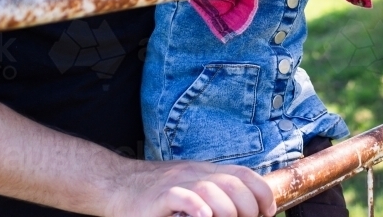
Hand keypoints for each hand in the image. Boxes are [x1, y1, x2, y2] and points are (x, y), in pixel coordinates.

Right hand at [109, 159, 275, 216]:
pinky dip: (196, 207)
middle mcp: (194, 173)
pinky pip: (180, 197)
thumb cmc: (155, 192)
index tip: (266, 212)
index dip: (261, 193)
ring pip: (211, 189)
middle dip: (247, 207)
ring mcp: (176, 183)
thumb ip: (213, 192)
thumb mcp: (190, 184)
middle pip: (232, 183)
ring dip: (227, 211)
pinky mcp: (157, 198)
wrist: (115, 184)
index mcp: (205, 171)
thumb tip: (243, 209)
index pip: (244, 174)